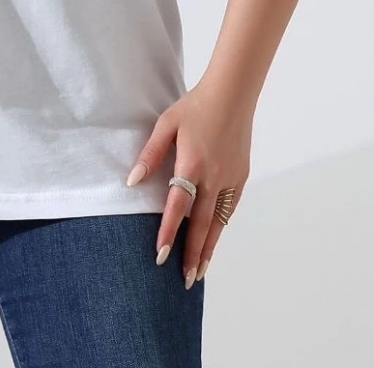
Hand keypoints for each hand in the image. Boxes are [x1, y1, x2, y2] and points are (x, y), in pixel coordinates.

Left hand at [128, 81, 252, 286]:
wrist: (231, 94)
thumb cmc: (195, 107)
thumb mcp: (166, 124)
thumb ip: (150, 154)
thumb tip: (132, 180)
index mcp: (192, 164)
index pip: (177, 206)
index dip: (168, 232)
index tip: (160, 255)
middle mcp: (213, 177)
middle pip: (201, 223)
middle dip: (193, 254)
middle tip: (186, 280)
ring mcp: (230, 178)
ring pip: (218, 221)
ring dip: (209, 247)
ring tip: (201, 271)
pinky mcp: (240, 176)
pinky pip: (229, 208)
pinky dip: (221, 227)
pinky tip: (214, 238)